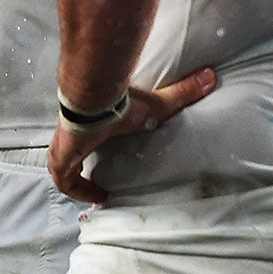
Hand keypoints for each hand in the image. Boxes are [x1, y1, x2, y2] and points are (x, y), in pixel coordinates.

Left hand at [47, 67, 217, 204]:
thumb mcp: (155, 104)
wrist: (93, 99)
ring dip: (75, 180)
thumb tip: (211, 76)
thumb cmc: (119, 102)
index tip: (102, 157)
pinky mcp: (62, 158)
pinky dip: (75, 190)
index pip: (84, 138)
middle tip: (96, 182)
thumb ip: (182, 92)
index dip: (90, 148)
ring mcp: (64, 147)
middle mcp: (72, 136)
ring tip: (95, 194)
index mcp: (89, 125)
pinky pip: (64, 180)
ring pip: (62, 167)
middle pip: (69, 154)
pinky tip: (94, 197)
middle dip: (78, 166)